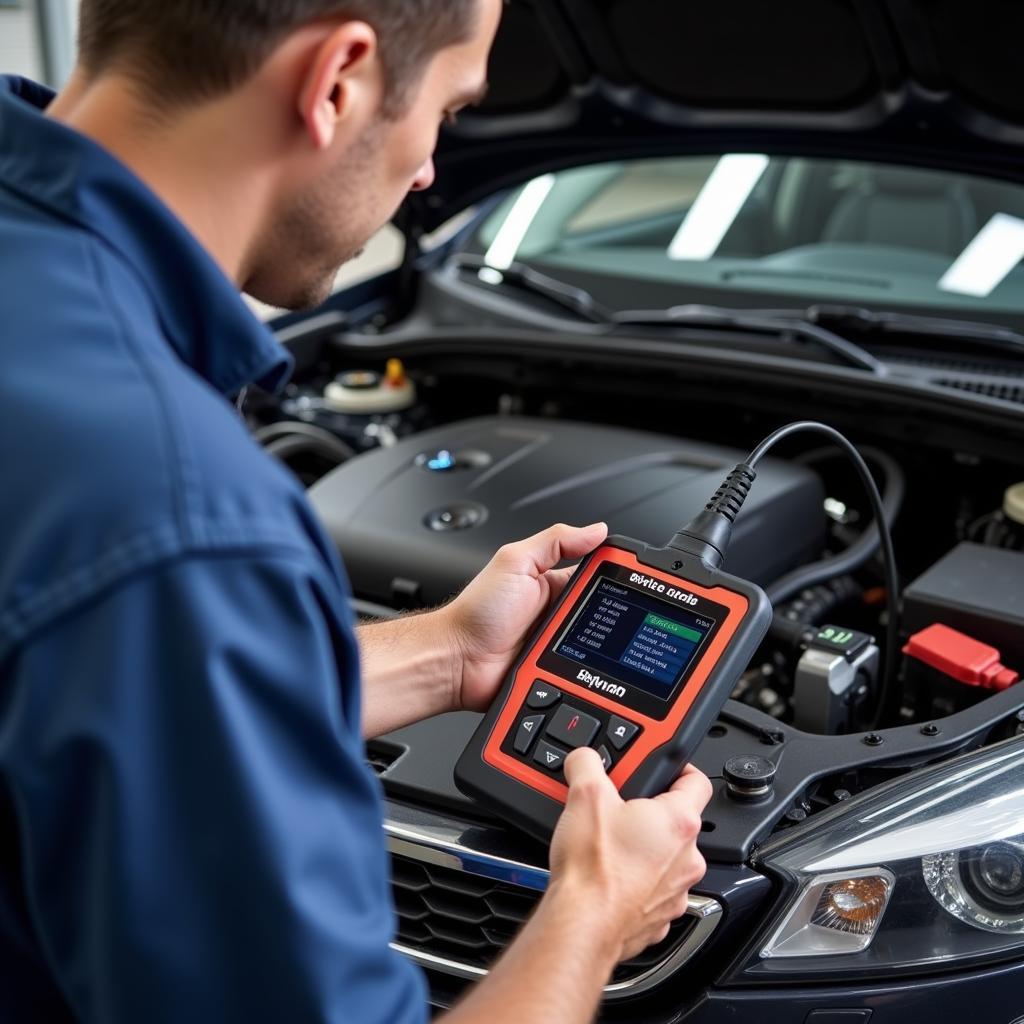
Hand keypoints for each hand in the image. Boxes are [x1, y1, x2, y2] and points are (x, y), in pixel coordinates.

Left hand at [444, 522, 607, 712]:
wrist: (456, 660)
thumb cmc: (477, 613)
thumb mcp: (514, 561)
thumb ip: (554, 541)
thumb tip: (595, 530)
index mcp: (552, 582)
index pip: (595, 573)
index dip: (614, 573)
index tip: (630, 575)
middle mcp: (559, 612)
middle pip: (602, 612)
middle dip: (610, 615)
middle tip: (599, 616)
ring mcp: (559, 643)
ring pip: (598, 646)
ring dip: (600, 647)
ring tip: (583, 643)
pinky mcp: (557, 669)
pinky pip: (583, 672)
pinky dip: (588, 671)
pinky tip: (584, 668)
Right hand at [548, 749, 711, 961]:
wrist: (582, 925)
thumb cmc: (593, 869)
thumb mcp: (584, 795)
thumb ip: (588, 764)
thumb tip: (586, 758)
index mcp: (678, 822)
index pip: (698, 781)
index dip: (680, 769)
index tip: (665, 767)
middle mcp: (687, 858)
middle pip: (676, 822)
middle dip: (649, 812)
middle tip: (619, 807)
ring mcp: (676, 891)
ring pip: (666, 859)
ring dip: (644, 849)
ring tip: (609, 844)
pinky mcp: (659, 916)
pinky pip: (653, 890)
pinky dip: (636, 881)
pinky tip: (609, 875)